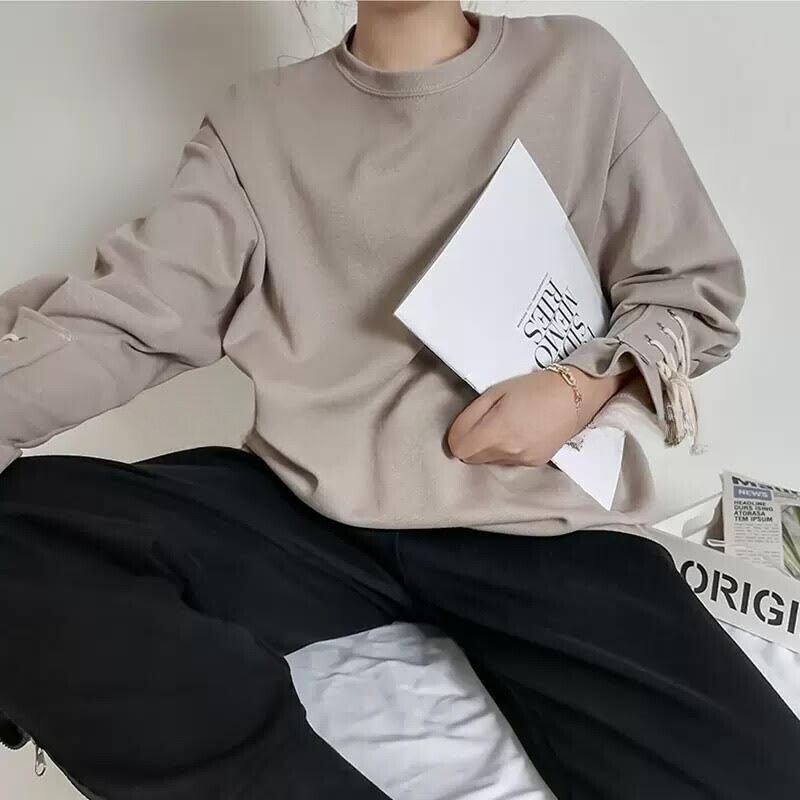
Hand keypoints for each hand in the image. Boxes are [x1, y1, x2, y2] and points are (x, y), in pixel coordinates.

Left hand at [446, 366, 628, 466]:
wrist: (576, 396)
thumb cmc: (533, 387)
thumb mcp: (495, 392)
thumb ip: (471, 416)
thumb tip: (456, 436)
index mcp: (497, 431)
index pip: (459, 449)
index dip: (457, 437)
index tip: (465, 425)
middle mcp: (508, 452)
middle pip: (472, 458)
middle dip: (472, 443)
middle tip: (485, 422)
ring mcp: (523, 461)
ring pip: (490, 462)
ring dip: (489, 448)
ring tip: (506, 426)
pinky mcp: (535, 464)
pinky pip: (508, 462)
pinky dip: (507, 451)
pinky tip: (520, 433)